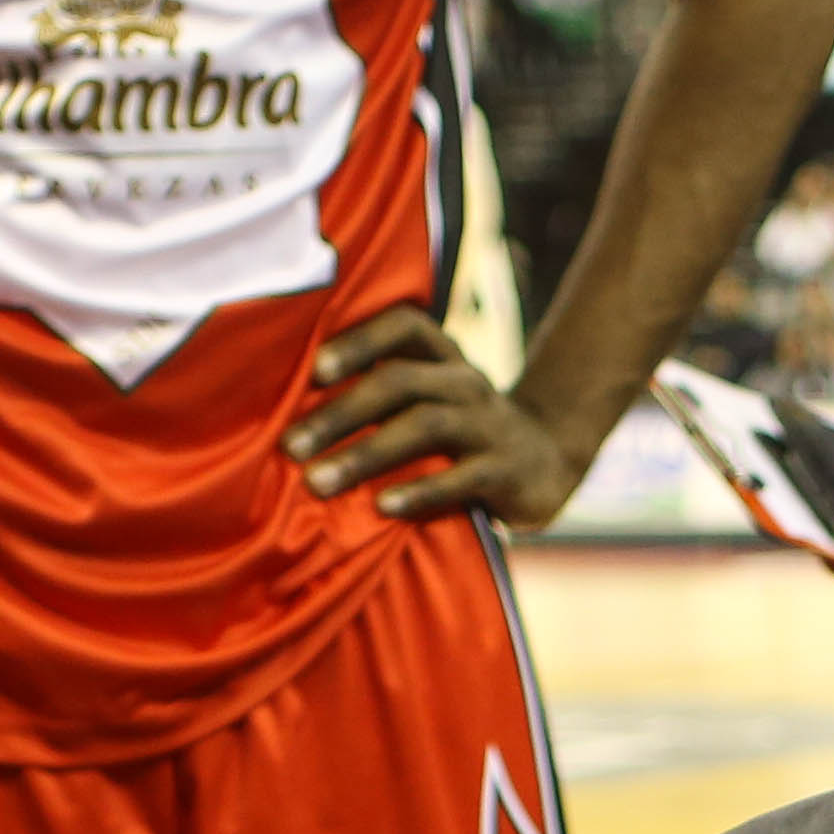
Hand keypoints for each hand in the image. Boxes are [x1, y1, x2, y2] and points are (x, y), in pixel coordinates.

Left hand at [283, 309, 585, 527]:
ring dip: (365, 454)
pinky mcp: (507, 470)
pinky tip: (382, 508)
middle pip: (399, 382)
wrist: (547, 464)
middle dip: (339, 414)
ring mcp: (489, 424)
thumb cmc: (463, 432)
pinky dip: (418, 490)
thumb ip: (380, 394)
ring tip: (319, 483)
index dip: (359, 341)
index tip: (315, 371)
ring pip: (424, 426)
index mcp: (442, 358)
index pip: (404, 325)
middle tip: (290, 447)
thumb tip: (286, 410)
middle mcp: (466, 382)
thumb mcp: (429, 399)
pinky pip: (460, 476)